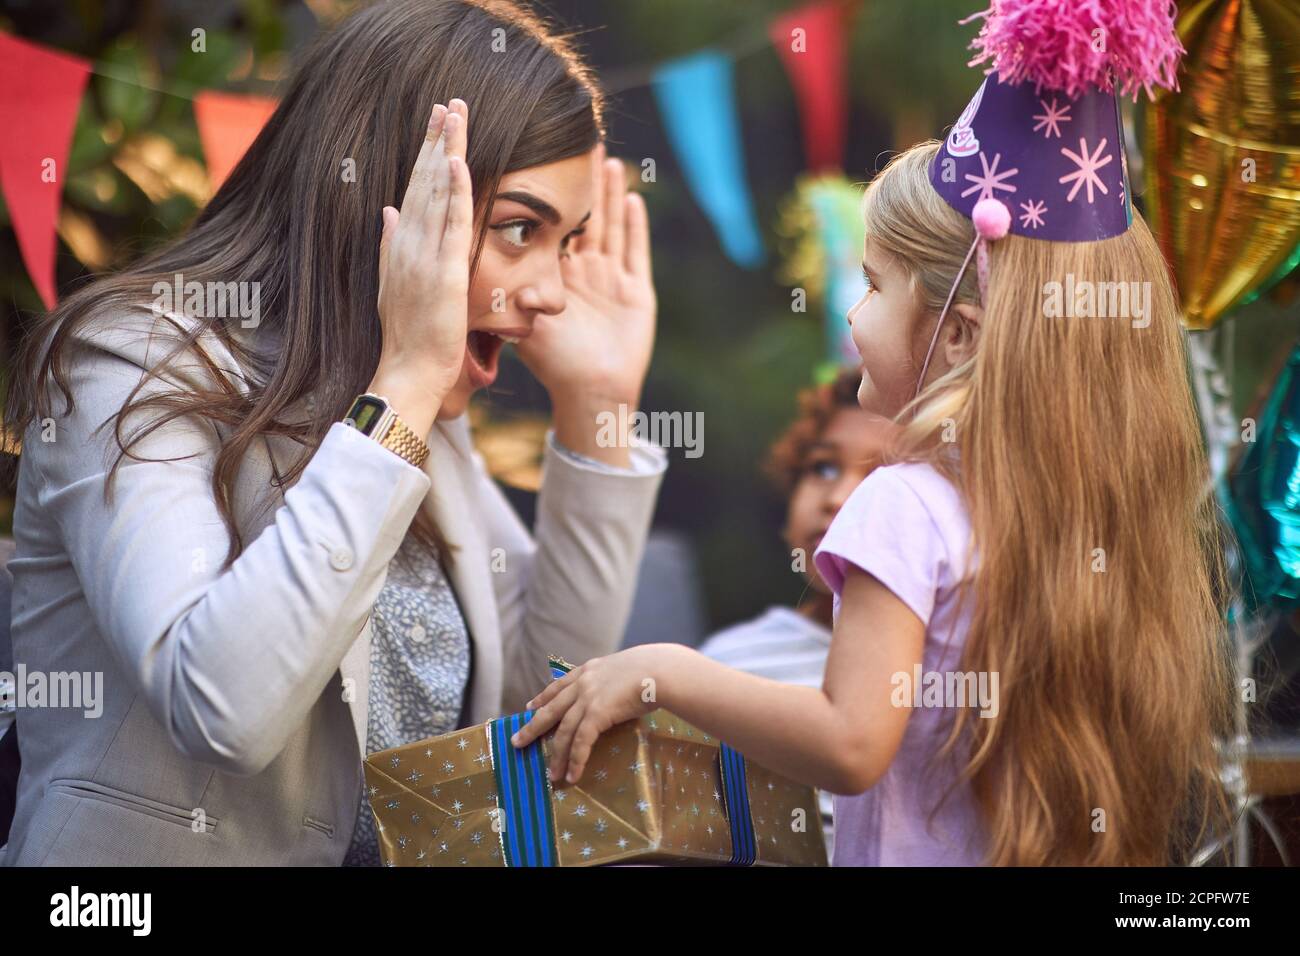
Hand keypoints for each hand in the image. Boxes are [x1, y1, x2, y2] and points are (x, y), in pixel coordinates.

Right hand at [371, 99, 473, 421]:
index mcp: (401, 245)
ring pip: (437, 192)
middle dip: (435, 139)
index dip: (426, 155)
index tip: (436, 124)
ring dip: (446, 150)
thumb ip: (392, 245)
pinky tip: (459, 161)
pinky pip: (453, 223)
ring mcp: (424, 255)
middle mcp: (408, 243)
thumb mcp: (396, 284)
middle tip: (448, 102)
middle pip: (424, 180)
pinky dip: (457, 190)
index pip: (416, 190)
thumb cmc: (411, 337)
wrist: (410, 370)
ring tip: (455, 114)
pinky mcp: (444, 271)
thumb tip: (389, 211)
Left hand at [510, 644, 679, 784]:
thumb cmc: (651, 669)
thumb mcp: (623, 668)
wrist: (659, 669)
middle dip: (532, 727)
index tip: (530, 707)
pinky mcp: (597, 714)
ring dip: (556, 755)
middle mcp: (582, 684)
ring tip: (550, 774)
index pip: (558, 686)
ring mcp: (587, 699)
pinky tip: (572, 775)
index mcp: (588, 670)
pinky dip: (575, 760)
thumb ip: (612, 680)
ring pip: (563, 731)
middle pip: (550, 709)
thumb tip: (617, 690)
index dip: (542, 698)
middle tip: (518, 741)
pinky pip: (581, 742)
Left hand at [515, 143, 655, 408]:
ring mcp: (612, 281)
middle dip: (583, 184)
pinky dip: (634, 227)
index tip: (543, 164)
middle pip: (585, 218)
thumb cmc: (555, 364)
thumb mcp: (528, 324)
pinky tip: (632, 199)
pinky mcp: (637, 292)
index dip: (552, 197)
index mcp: (557, 277)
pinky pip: (636, 253)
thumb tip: (494, 274)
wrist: (591, 394)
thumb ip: (516, 297)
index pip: (554, 227)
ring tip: (606, 159)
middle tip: (581, 144)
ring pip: (610, 228)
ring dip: (608, 195)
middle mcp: (585, 273)